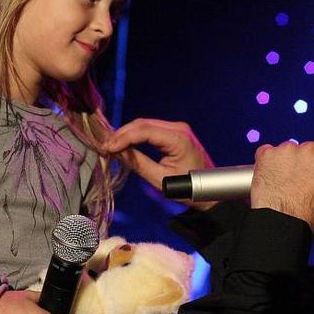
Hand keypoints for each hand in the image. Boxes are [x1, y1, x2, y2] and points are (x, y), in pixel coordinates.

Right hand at [101, 118, 215, 208]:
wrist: (208, 190)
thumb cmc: (188, 188)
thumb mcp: (160, 179)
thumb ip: (138, 163)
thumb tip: (116, 152)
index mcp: (178, 138)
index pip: (144, 131)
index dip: (122, 138)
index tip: (107, 148)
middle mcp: (178, 128)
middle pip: (143, 124)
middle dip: (122, 134)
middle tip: (105, 146)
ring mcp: (178, 128)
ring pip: (145, 124)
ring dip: (127, 134)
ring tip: (111, 146)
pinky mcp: (175, 132)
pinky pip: (151, 129)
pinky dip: (136, 135)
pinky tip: (124, 144)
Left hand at [251, 137, 313, 235]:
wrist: (278, 224)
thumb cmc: (305, 221)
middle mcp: (311, 151)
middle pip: (312, 150)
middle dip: (308, 163)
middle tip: (301, 182)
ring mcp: (288, 150)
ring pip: (290, 151)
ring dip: (288, 162)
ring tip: (284, 183)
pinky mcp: (268, 154)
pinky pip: (269, 152)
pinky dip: (269, 162)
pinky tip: (271, 177)